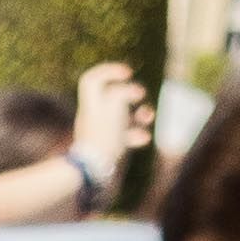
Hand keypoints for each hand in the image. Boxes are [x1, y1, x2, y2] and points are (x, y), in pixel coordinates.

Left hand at [70, 62, 153, 183]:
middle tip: (140, 94)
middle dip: (131, 93)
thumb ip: (123, 92)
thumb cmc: (104, 134)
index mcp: (90, 103)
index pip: (92, 79)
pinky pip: (124, 136)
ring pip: (122, 117)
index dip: (109, 70)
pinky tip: (144, 137)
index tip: (127, 73)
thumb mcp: (114, 105)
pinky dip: (136, 133)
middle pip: (111, 96)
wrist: (92, 170)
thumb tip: (133, 92)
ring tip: (149, 115)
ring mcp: (101, 132)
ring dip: (139, 113)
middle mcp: (94, 116)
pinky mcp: (109, 147)